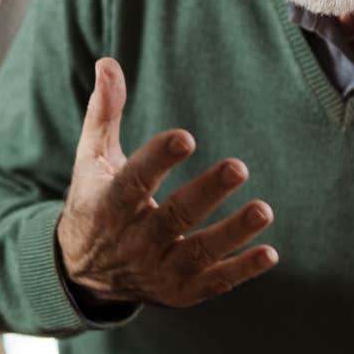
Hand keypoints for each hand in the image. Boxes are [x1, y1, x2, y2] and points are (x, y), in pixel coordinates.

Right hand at [56, 57, 277, 305]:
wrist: (83, 272)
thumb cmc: (94, 201)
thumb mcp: (92, 159)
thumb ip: (104, 113)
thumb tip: (108, 61)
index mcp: (108, 205)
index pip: (133, 182)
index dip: (158, 160)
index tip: (185, 137)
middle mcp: (133, 242)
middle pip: (172, 217)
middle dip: (206, 194)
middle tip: (238, 167)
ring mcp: (157, 271)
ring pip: (196, 253)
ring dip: (232, 233)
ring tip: (264, 210)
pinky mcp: (179, 292)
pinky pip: (213, 283)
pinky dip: (241, 270)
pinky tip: (269, 252)